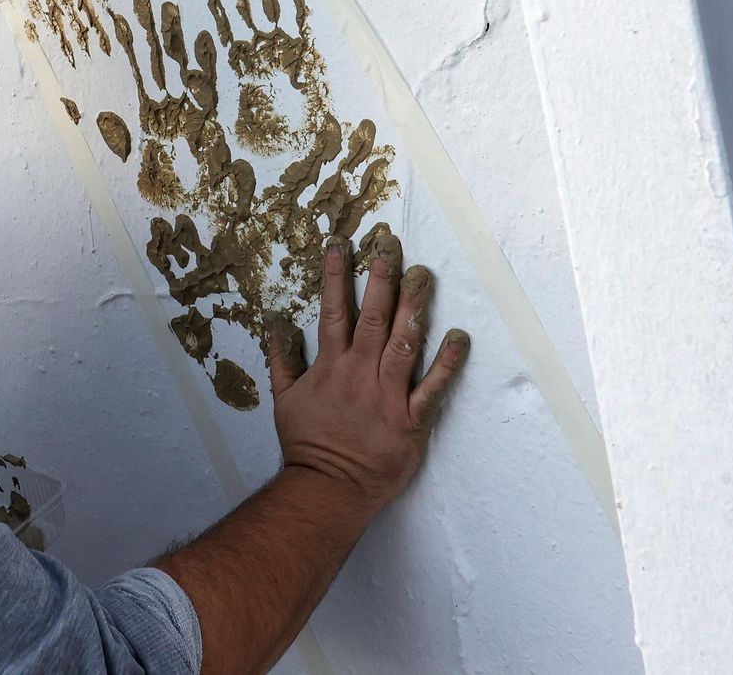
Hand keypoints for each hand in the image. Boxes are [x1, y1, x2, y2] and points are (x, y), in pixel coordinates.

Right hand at [266, 231, 468, 510]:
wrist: (327, 487)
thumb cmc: (308, 443)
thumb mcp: (284, 399)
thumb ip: (281, 358)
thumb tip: (274, 321)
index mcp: (330, 366)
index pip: (334, 312)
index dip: (337, 277)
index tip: (342, 245)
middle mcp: (359, 373)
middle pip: (373, 318)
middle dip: (381, 279)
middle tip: (391, 245)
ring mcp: (387, 395)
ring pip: (403, 343)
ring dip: (414, 307)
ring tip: (424, 275)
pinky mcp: (411, 420)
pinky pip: (433, 388)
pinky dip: (447, 363)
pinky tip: (459, 337)